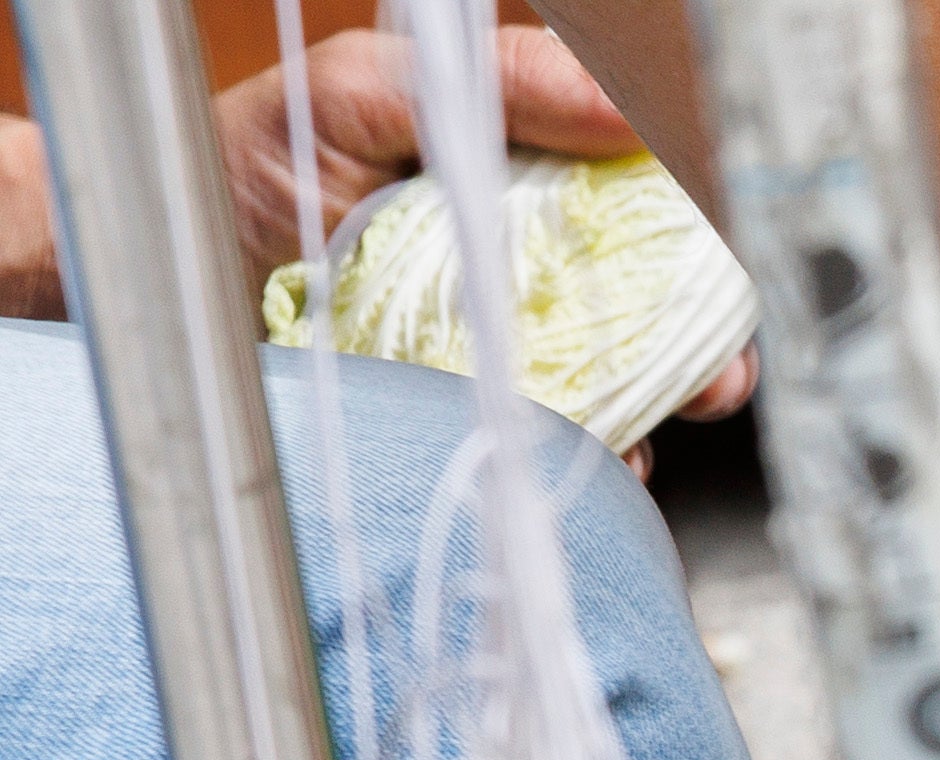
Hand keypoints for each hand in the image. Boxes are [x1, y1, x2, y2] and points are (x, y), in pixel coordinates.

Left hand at [211, 28, 750, 435]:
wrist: (182, 278)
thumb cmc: (258, 166)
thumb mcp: (364, 93)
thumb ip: (491, 84)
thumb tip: (620, 107)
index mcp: (520, 155)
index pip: (642, 179)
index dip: (695, 218)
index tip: (716, 252)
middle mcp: (532, 239)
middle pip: (661, 285)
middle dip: (704, 331)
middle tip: (716, 371)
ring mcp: (521, 325)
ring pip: (635, 365)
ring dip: (669, 397)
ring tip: (671, 416)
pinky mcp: (499, 398)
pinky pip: (578, 430)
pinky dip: (604, 451)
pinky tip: (604, 454)